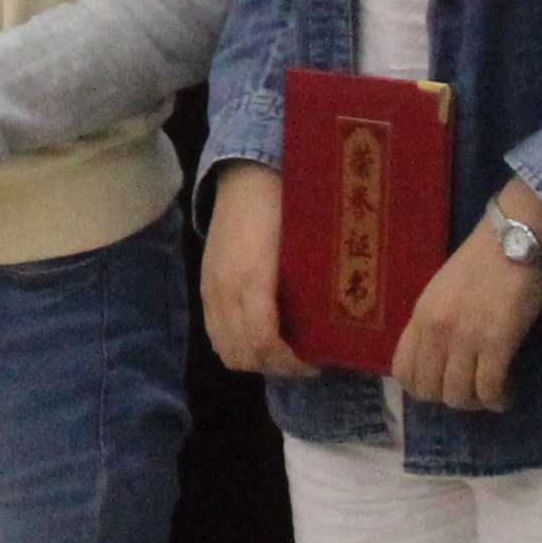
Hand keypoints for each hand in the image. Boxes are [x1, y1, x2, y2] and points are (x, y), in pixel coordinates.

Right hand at [197, 164, 306, 378]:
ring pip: (225, 348)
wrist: (247, 176)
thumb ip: (313, 287)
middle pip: (244, 354)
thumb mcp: (305, 246)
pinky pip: (214, 331)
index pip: (265, 343)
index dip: (291, 362)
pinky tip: (258, 335)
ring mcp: (210, 288)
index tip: (317, 362)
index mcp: (253, 280)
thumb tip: (338, 323)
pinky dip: (235, 343)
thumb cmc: (284, 205)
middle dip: (276, 366)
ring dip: (254, 359)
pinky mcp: (204, 285)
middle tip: (304, 360)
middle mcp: (226, 290)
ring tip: (282, 351)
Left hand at [389, 183, 541, 411]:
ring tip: (491, 393)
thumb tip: (435, 356)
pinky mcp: (498, 343)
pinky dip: (498, 399)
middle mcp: (437, 331)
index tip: (442, 385)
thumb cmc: (482, 259)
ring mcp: (466, 338)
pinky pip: (489, 390)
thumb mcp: (442, 289)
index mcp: (420, 316)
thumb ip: (433, 321)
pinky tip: (507, 393)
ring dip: (476, 403)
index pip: (403, 372)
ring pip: (459, 396)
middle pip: (430, 391)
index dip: (421, 388)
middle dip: (450, 398)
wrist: (517, 238)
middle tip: (470, 391)